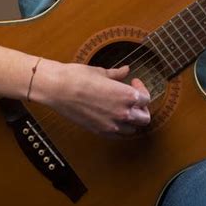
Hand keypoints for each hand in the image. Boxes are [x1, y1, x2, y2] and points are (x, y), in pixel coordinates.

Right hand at [31, 61, 150, 137]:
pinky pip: (117, 135)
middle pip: (144, 118)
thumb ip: (117, 74)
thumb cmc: (78, 77)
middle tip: (132, 97)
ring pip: (133, 129)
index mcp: (126, 96)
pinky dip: (119, 128)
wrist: (58, 89)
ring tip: (122, 107)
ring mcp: (111, 125)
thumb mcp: (102, 72)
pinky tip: (112, 116)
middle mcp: (122, 113)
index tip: (133, 82)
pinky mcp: (99, 131)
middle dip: (141, 107)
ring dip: (132, 119)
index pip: (146, 98)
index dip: (141, 88)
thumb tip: (126, 70)